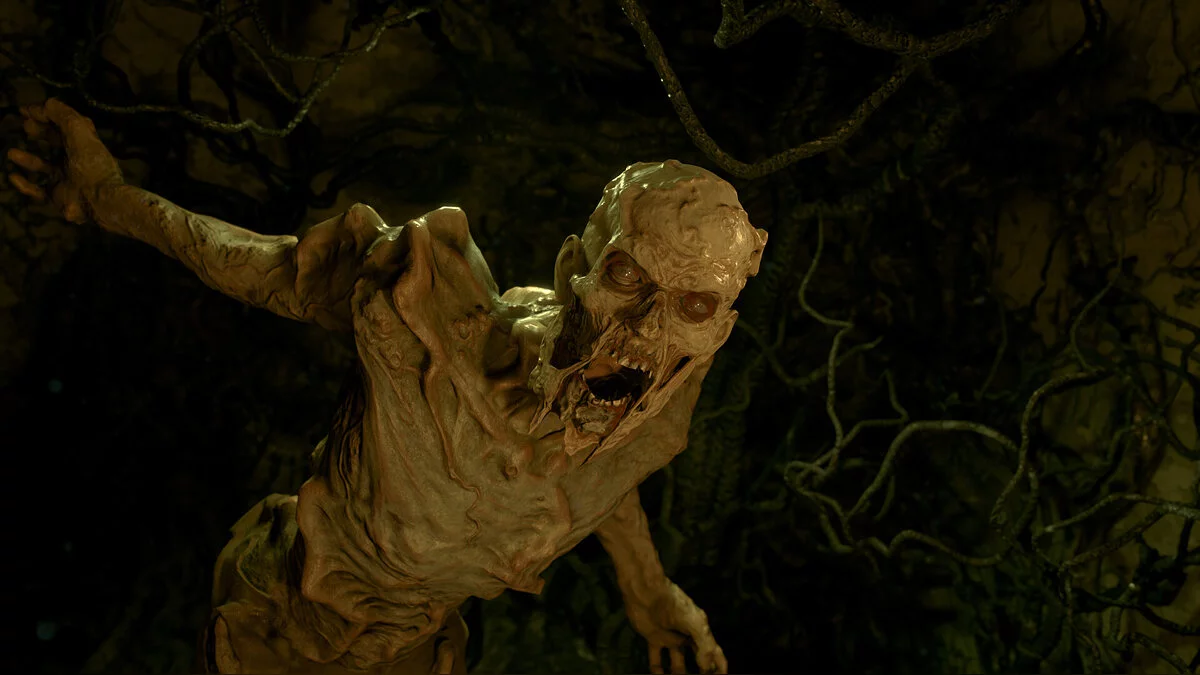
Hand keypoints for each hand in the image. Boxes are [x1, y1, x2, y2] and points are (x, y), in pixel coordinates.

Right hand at [7, 98, 122, 223]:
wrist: (98, 199)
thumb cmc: (90, 163)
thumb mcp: (79, 131)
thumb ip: (63, 114)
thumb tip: (44, 104)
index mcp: (85, 144)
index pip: (66, 125)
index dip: (47, 115)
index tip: (26, 110)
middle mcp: (76, 160)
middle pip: (55, 142)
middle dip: (40, 132)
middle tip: (25, 127)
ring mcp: (66, 179)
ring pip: (42, 166)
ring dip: (27, 159)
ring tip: (12, 153)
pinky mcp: (58, 196)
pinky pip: (37, 190)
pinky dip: (24, 184)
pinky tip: (13, 176)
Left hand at [628, 581, 726, 673]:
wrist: (646, 592)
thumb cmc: (672, 603)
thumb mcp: (693, 622)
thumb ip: (703, 645)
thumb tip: (707, 667)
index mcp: (700, 630)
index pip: (714, 651)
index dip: (719, 666)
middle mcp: (687, 635)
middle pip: (698, 658)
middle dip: (701, 672)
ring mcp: (671, 637)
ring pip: (678, 662)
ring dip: (679, 674)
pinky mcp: (654, 638)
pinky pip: (657, 659)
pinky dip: (658, 670)